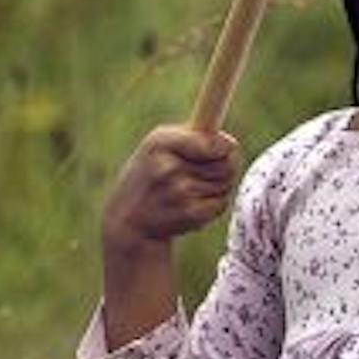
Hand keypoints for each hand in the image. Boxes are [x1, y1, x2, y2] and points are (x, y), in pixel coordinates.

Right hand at [101, 124, 240, 254]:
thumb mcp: (158, 146)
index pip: (214, 143)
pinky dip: (213, 205)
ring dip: (218, 187)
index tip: (224, 149)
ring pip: (226, 184)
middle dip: (225, 166)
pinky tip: (193, 204)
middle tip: (208, 171)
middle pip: (227, 163)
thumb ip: (192, 137)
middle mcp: (168, 166)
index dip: (226, 146)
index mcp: (159, 142)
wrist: (128, 221)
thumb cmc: (150, 175)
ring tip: (194, 189)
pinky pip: (220, 204)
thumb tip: (231, 146)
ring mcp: (178, 192)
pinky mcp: (187, 214)